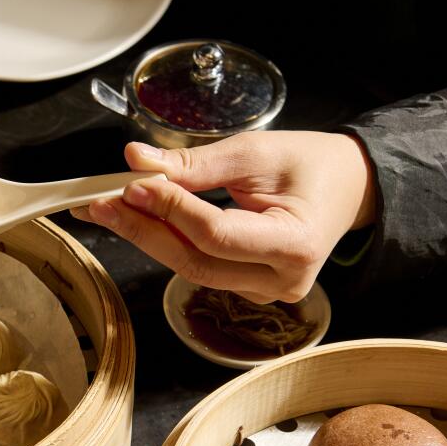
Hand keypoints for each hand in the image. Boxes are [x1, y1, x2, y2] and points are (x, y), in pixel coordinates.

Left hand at [72, 132, 376, 302]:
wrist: (349, 188)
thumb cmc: (309, 164)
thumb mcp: (256, 152)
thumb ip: (195, 163)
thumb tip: (136, 161)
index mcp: (295, 245)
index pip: (216, 234)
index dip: (170, 210)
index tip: (131, 183)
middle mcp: (282, 281)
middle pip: (195, 262)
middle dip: (142, 230)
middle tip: (97, 203)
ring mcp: (264, 293)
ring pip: (190, 269)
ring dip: (146, 237)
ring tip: (107, 208)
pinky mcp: (247, 289)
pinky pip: (198, 267)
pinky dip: (166, 242)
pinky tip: (137, 220)